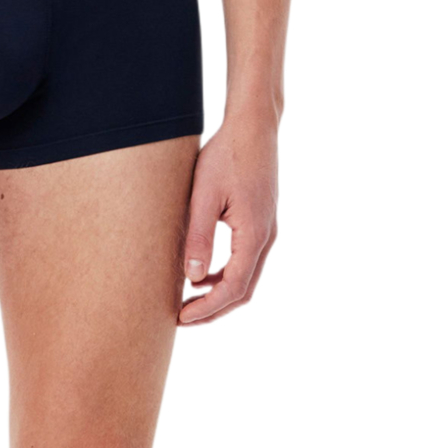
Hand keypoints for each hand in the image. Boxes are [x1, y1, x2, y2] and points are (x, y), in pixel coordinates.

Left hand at [179, 116, 277, 324]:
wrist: (253, 128)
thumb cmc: (227, 157)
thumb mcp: (204, 197)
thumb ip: (199, 238)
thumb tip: (192, 278)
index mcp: (254, 235)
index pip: (233, 288)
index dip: (207, 309)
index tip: (181, 318)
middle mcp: (266, 238)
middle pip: (243, 292)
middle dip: (213, 310)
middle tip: (181, 319)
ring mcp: (266, 232)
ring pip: (246, 279)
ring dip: (218, 295)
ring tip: (188, 302)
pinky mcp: (260, 224)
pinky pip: (245, 262)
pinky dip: (224, 277)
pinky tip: (200, 276)